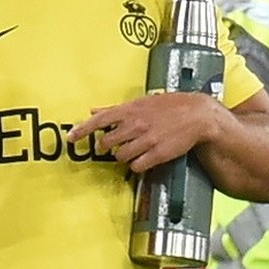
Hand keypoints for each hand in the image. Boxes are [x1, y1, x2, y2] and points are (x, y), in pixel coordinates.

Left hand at [67, 92, 216, 171]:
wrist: (197, 115)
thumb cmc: (167, 106)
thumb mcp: (140, 102)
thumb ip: (114, 109)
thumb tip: (92, 110)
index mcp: (129, 110)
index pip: (99, 121)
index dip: (83, 130)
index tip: (71, 138)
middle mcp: (135, 125)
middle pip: (107, 143)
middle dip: (107, 146)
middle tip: (112, 145)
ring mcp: (147, 140)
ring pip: (120, 156)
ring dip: (122, 156)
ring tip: (132, 150)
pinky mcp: (158, 154)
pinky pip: (137, 166)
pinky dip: (136, 164)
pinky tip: (142, 158)